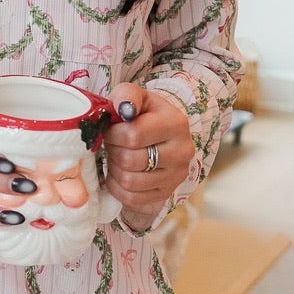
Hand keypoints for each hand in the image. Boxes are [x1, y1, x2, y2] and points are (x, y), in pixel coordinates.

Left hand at [101, 83, 193, 231]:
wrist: (160, 135)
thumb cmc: (142, 114)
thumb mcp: (135, 96)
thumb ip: (127, 95)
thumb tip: (123, 107)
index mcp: (176, 123)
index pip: (133, 135)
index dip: (113, 134)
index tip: (110, 129)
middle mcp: (182, 151)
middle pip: (130, 160)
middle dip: (113, 151)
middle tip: (112, 144)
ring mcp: (177, 175)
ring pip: (130, 181)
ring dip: (114, 170)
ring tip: (116, 157)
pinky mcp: (167, 192)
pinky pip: (132, 198)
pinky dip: (118, 188)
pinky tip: (118, 174)